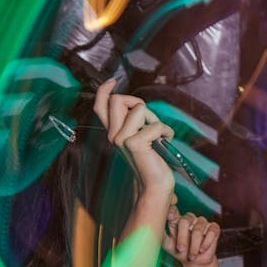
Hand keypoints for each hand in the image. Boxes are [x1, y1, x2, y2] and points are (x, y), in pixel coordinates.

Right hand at [93, 79, 174, 196]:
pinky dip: (166, 131)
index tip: (113, 80)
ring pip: (140, 109)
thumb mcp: (141, 138)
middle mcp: (113, 135)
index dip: (105, 91)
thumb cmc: (152, 161)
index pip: (100, 107)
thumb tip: (138, 105)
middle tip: (149, 120)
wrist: (155, 186)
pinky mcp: (134, 144)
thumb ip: (135, 123)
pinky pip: (156, 125)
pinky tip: (166, 143)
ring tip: (159, 136)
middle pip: (118, 100)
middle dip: (137, 103)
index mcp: (113, 132)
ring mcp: (121, 139)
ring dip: (155, 120)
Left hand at [164, 207, 220, 266]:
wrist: (195, 262)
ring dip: (194, 245)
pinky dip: (206, 243)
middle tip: (181, 249)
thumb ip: (161, 235)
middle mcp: (190, 219)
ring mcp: (202, 222)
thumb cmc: (179, 252)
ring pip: (198, 229)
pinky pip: (211, 232)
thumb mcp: (167, 245)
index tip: (169, 216)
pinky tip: (202, 250)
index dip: (171, 210)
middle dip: (182, 237)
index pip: (174, 210)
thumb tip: (152, 227)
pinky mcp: (213, 228)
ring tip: (192, 256)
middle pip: (185, 221)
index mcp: (177, 220)